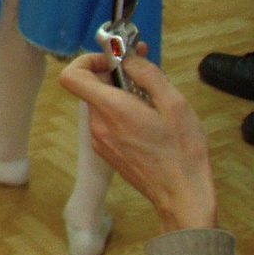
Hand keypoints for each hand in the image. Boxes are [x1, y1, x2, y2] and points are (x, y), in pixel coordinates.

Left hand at [60, 50, 216, 233]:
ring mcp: (99, 140)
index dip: (87, 61)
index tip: (111, 60)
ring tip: (150, 97)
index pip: (72, 76)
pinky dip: (120, 112)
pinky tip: (147, 117)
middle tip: (140, 70)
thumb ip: (148, 76)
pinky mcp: (106, 150)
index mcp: (112, 109)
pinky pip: (106, 121)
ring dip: (119, 95)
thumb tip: (129, 60)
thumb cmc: (181, 152)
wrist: (181, 194)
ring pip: (100, 105)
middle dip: (113, 75)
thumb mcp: (175, 104)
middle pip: (90, 88)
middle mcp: (98, 125)